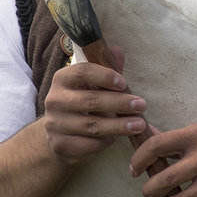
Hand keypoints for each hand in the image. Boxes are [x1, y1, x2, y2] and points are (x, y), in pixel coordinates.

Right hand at [43, 47, 148, 167]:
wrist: (61, 133)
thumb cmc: (83, 101)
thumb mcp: (94, 83)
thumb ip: (107, 69)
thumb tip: (118, 51)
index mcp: (62, 78)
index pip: (82, 72)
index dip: (104, 76)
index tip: (124, 83)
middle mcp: (54, 100)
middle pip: (89, 100)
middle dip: (119, 103)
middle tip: (141, 105)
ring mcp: (55, 124)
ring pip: (91, 125)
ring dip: (119, 125)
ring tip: (139, 124)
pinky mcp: (60, 145)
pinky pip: (88, 144)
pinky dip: (106, 141)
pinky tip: (117, 138)